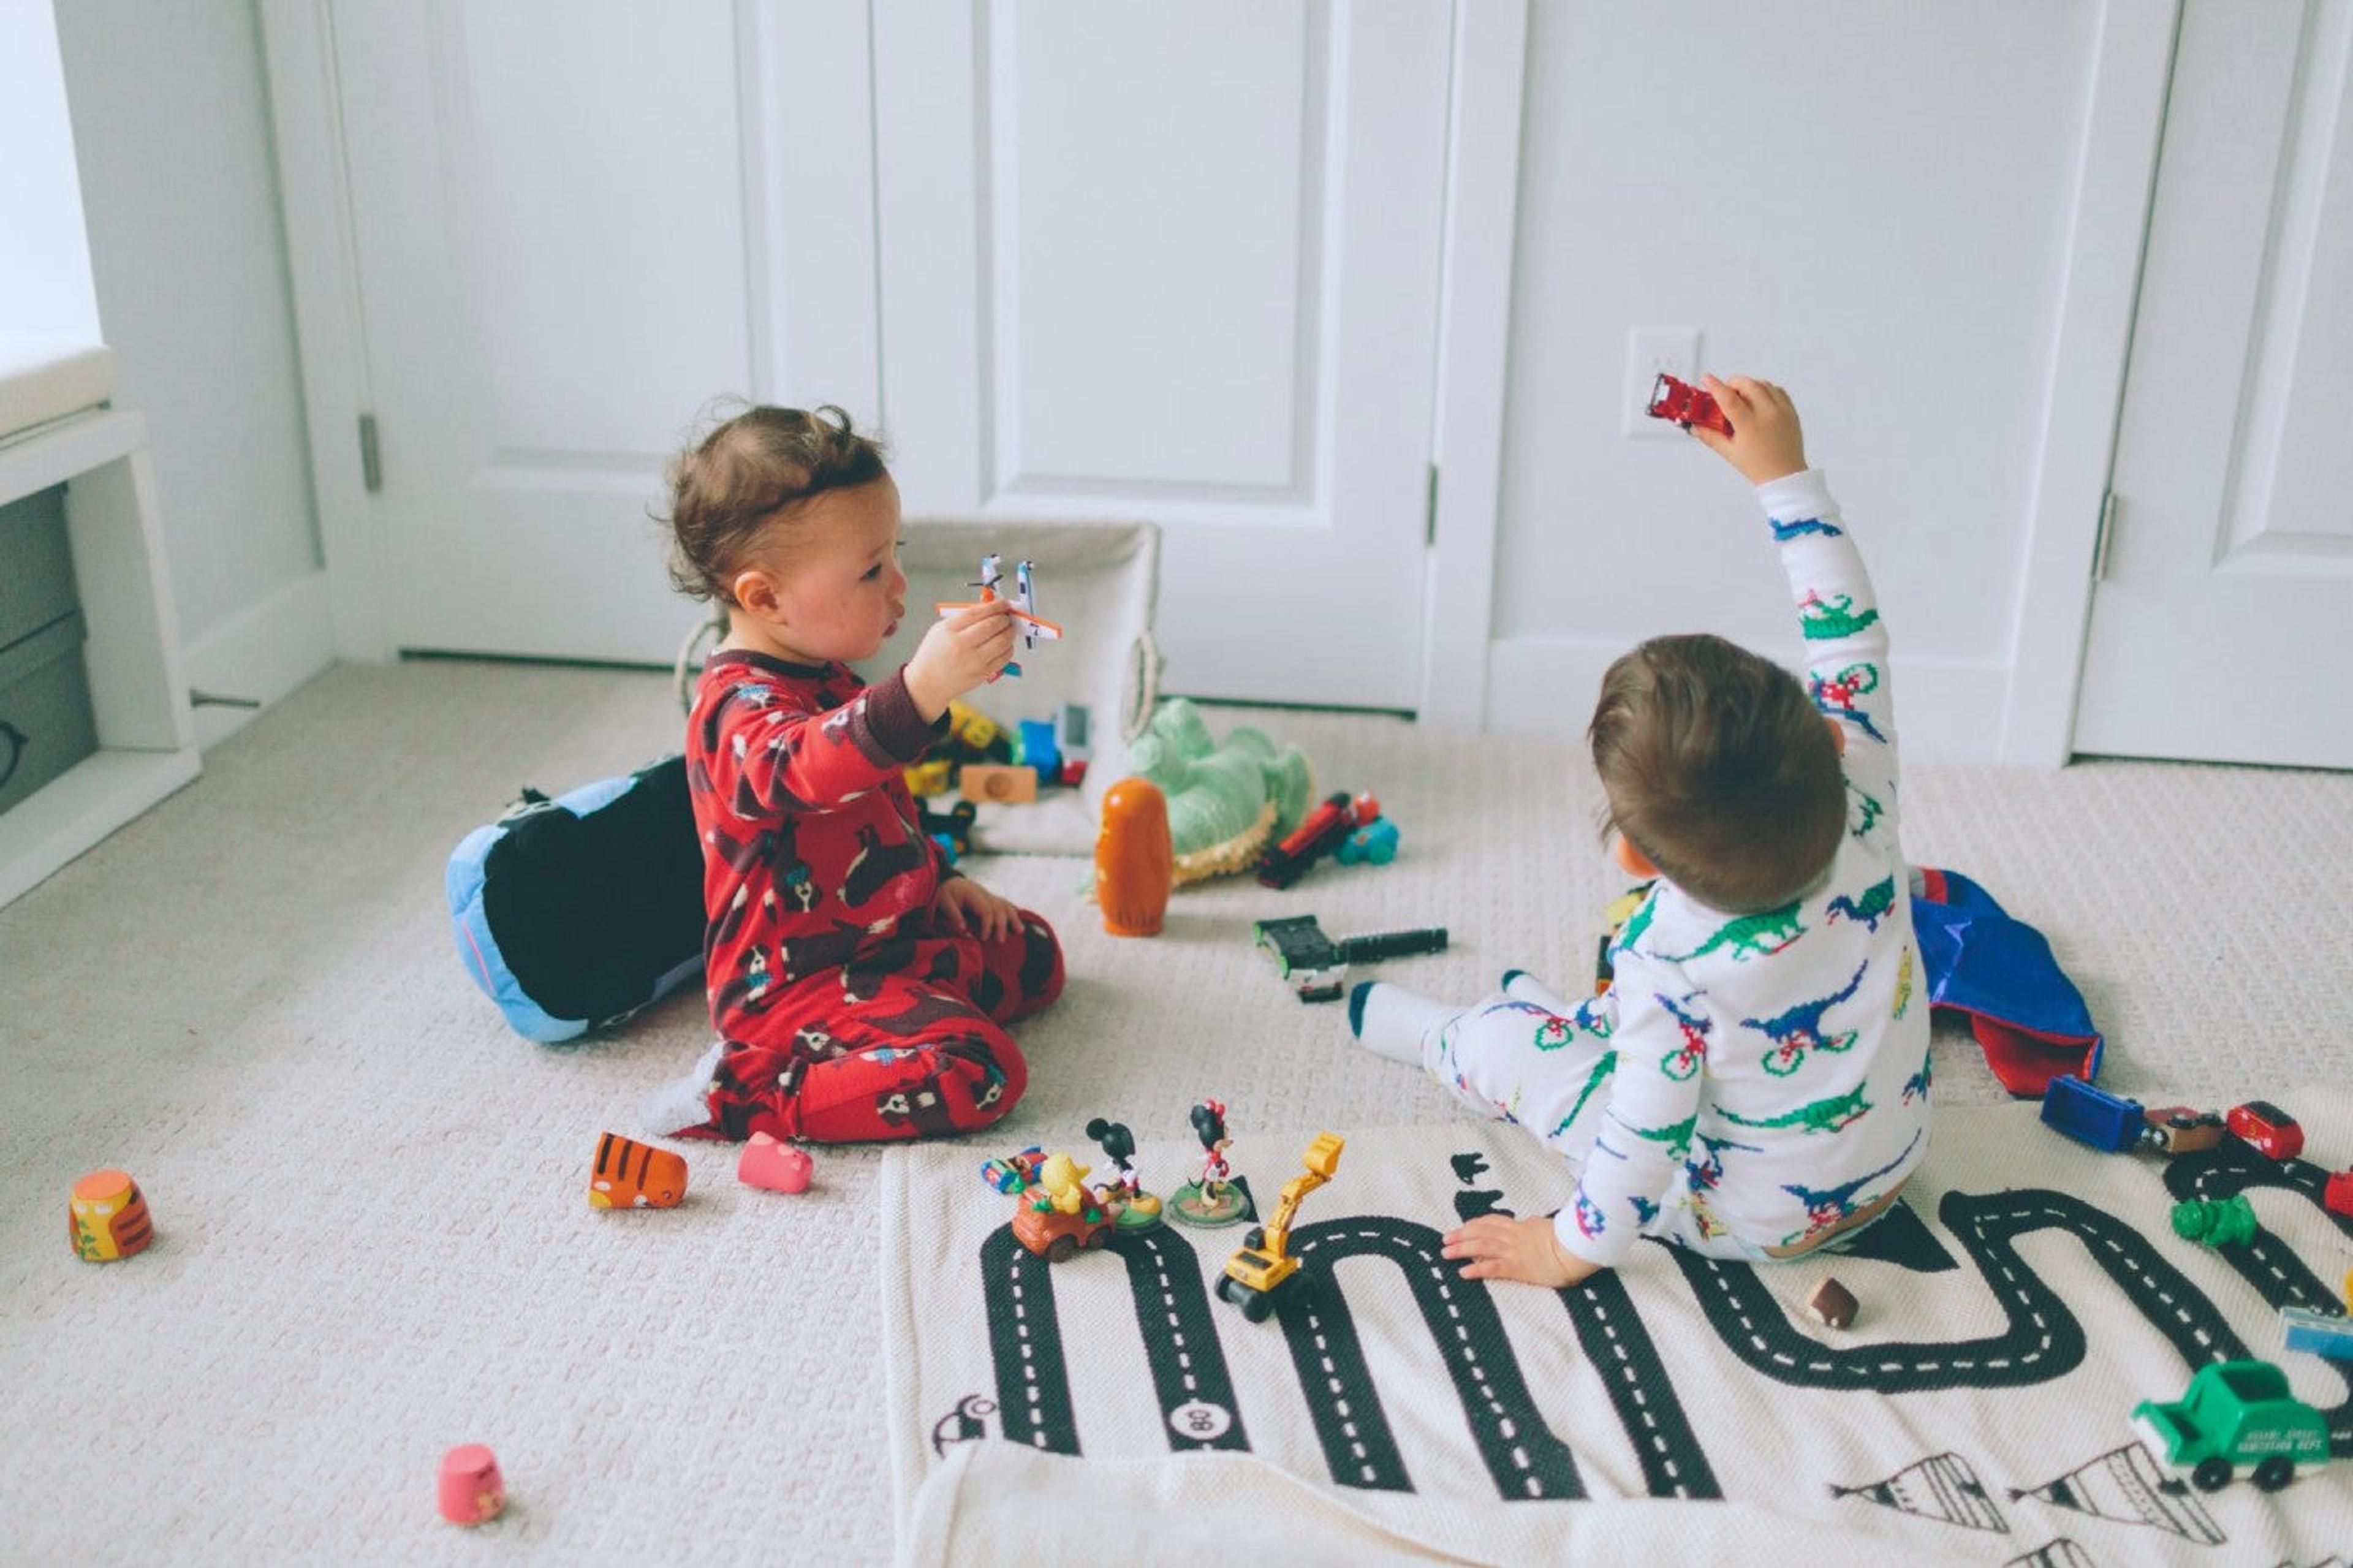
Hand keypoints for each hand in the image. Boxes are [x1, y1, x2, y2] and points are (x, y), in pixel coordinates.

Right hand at [904, 599, 1017, 720]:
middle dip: (1005, 618)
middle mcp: (961, 645)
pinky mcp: (982, 673)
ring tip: (1009, 629)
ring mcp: (973, 661)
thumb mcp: (940, 629)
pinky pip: (1003, 658)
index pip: (977, 612)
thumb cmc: (934, 655)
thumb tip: (988, 608)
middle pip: (992, 625)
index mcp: (949, 630)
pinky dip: (1008, 648)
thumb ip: (963, 618)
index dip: (995, 606)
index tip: (1003, 604)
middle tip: (1007, 617)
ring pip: (1002, 641)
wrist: (928, 683)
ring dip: (1010, 632)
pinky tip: (1006, 644)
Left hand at [931, 876, 1020, 942]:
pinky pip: (1005, 904)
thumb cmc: (944, 892)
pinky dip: (1013, 913)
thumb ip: (954, 916)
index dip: (988, 925)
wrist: (946, 880)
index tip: (984, 939)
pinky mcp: (990, 899)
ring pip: (1005, 905)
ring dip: (1013, 918)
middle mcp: (984, 893)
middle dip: (1002, 925)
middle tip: (1000, 942)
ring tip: (1020, 932)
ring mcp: (989, 895)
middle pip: (999, 908)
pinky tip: (1018, 922)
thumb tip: (964, 931)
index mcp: (973, 893)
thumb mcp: (943, 902)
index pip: (986, 909)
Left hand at [1442, 1213, 1602, 1288]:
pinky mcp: (1517, 1268)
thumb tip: (1527, 1222)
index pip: (1492, 1222)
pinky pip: (1492, 1267)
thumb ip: (1533, 1225)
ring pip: (1481, 1246)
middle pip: (1481, 1232)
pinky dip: (1476, 1268)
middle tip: (1445, 1239)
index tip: (1463, 1227)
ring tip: (1446, 1253)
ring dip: (1461, 1249)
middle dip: (1461, 1235)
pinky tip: (1463, 1272)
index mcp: (1521, 1226)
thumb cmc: (1568, 1238)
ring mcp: (1514, 1251)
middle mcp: (1513, 1237)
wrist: (1576, 1250)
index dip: (1475, 1224)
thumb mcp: (1546, 1226)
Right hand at [1692, 374, 1807, 485]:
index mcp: (1749, 426)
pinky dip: (1766, 390)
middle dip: (1734, 383)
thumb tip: (1695, 427)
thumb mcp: (1730, 453)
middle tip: (1726, 392)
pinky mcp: (1791, 411)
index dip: (1715, 386)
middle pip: (1748, 384)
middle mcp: (1767, 415)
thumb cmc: (1758, 467)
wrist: (1785, 476)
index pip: (1728, 399)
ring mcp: (1782, 411)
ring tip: (1742, 397)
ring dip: (1750, 385)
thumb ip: (1711, 437)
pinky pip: (1778, 390)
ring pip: (1763, 384)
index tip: (1707, 378)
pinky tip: (1759, 399)